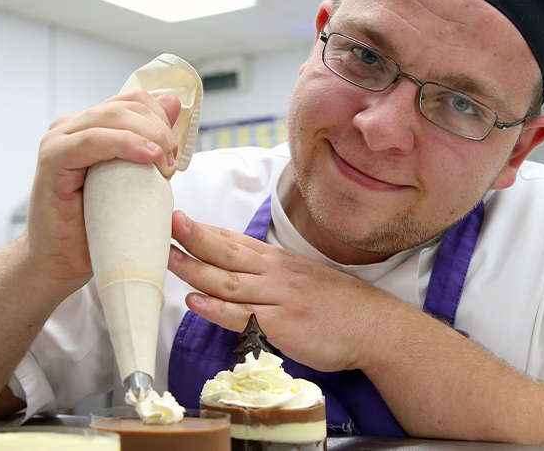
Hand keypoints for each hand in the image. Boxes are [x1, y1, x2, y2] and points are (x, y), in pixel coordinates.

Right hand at [23, 91, 181, 293]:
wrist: (63, 260)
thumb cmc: (99, 224)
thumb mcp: (137, 178)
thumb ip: (152, 140)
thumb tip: (173, 102)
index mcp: (93, 125)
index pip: (136, 100)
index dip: (163, 121)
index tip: (175, 155)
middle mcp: (73, 126)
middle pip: (129, 106)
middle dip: (161, 131)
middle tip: (171, 166)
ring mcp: (59, 140)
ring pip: (113, 117)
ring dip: (149, 138)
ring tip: (163, 168)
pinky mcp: (52, 160)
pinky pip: (91, 140)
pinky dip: (123, 144)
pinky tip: (148, 156)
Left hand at [168, 210, 411, 372]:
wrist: (376, 327)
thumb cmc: (341, 306)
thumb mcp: (306, 278)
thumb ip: (273, 275)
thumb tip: (241, 274)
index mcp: (280, 262)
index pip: (236, 241)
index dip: (206, 230)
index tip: (179, 218)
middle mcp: (276, 274)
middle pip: (227, 253)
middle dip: (194, 237)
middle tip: (167, 223)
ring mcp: (279, 298)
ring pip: (228, 281)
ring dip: (195, 269)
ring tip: (168, 258)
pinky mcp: (282, 325)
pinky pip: (242, 315)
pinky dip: (215, 308)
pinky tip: (194, 301)